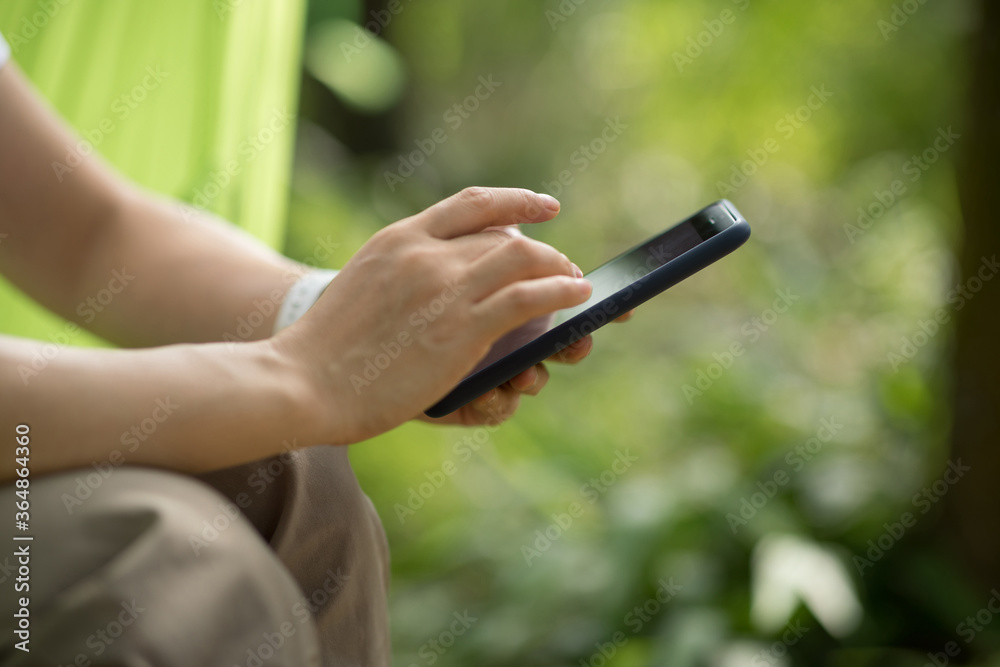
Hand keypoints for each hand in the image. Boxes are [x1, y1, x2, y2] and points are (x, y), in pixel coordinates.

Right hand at [271, 187, 592, 443]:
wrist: (301, 379)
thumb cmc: (326, 349)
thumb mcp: (363, 288)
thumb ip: (401, 275)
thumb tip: (440, 287)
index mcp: (398, 239)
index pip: (470, 204)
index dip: (515, 201)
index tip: (545, 208)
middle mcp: (425, 253)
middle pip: (505, 236)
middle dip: (544, 251)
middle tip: (564, 266)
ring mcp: (444, 287)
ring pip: (523, 260)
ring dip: (559, 269)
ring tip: (576, 283)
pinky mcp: (460, 328)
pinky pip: (528, 298)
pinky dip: (561, 292)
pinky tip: (577, 296)